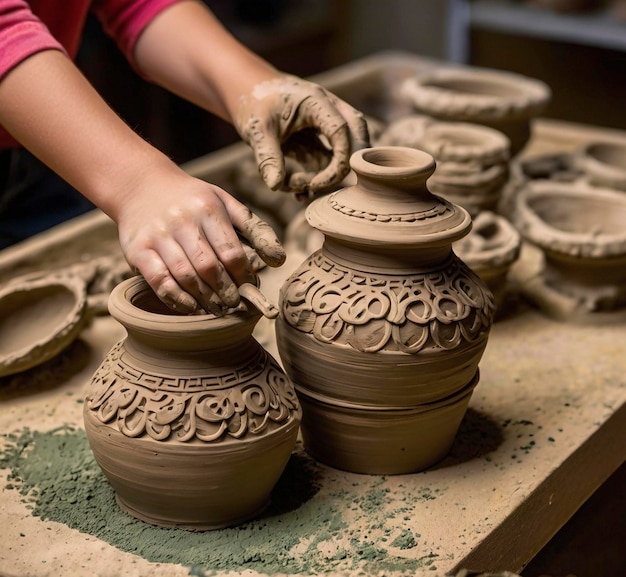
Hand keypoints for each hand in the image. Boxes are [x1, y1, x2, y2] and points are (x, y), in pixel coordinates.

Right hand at [115, 167, 284, 313]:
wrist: (141, 185)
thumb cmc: (192, 200)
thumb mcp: (225, 203)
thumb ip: (254, 229)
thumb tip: (278, 260)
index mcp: (207, 208)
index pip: (231, 252)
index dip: (243, 275)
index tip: (249, 287)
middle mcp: (181, 221)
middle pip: (209, 267)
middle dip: (226, 291)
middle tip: (235, 304)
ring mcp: (157, 236)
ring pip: (185, 277)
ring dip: (205, 299)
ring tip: (218, 309)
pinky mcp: (137, 251)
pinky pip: (159, 282)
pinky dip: (177, 300)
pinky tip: (192, 307)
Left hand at [234, 75, 369, 195]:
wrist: (245, 91)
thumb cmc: (252, 102)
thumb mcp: (257, 129)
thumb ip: (267, 157)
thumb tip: (276, 185)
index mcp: (317, 102)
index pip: (343, 131)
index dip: (337, 162)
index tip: (315, 184)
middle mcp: (329, 111)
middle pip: (356, 141)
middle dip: (340, 170)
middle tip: (314, 187)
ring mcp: (326, 126)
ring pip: (341, 155)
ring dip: (323, 177)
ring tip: (292, 186)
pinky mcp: (318, 139)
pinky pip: (326, 162)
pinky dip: (316, 178)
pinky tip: (297, 190)